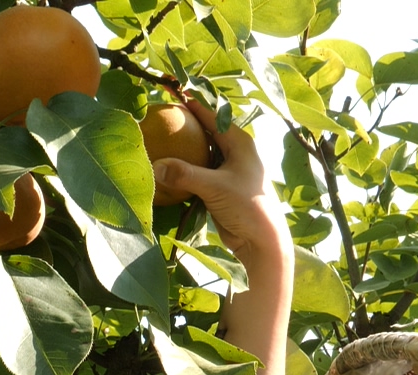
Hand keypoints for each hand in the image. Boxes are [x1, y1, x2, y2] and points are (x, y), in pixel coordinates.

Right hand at [151, 98, 293, 276]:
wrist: (262, 242)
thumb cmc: (248, 207)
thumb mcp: (216, 188)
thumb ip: (186, 175)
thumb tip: (155, 166)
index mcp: (239, 142)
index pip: (211, 114)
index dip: (191, 100)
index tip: (170, 89)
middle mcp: (234, 152)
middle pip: (205, 130)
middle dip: (184, 122)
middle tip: (159, 113)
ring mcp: (227, 170)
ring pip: (200, 151)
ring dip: (182, 147)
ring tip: (158, 137)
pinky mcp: (220, 187)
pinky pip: (198, 172)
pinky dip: (183, 168)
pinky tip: (166, 167)